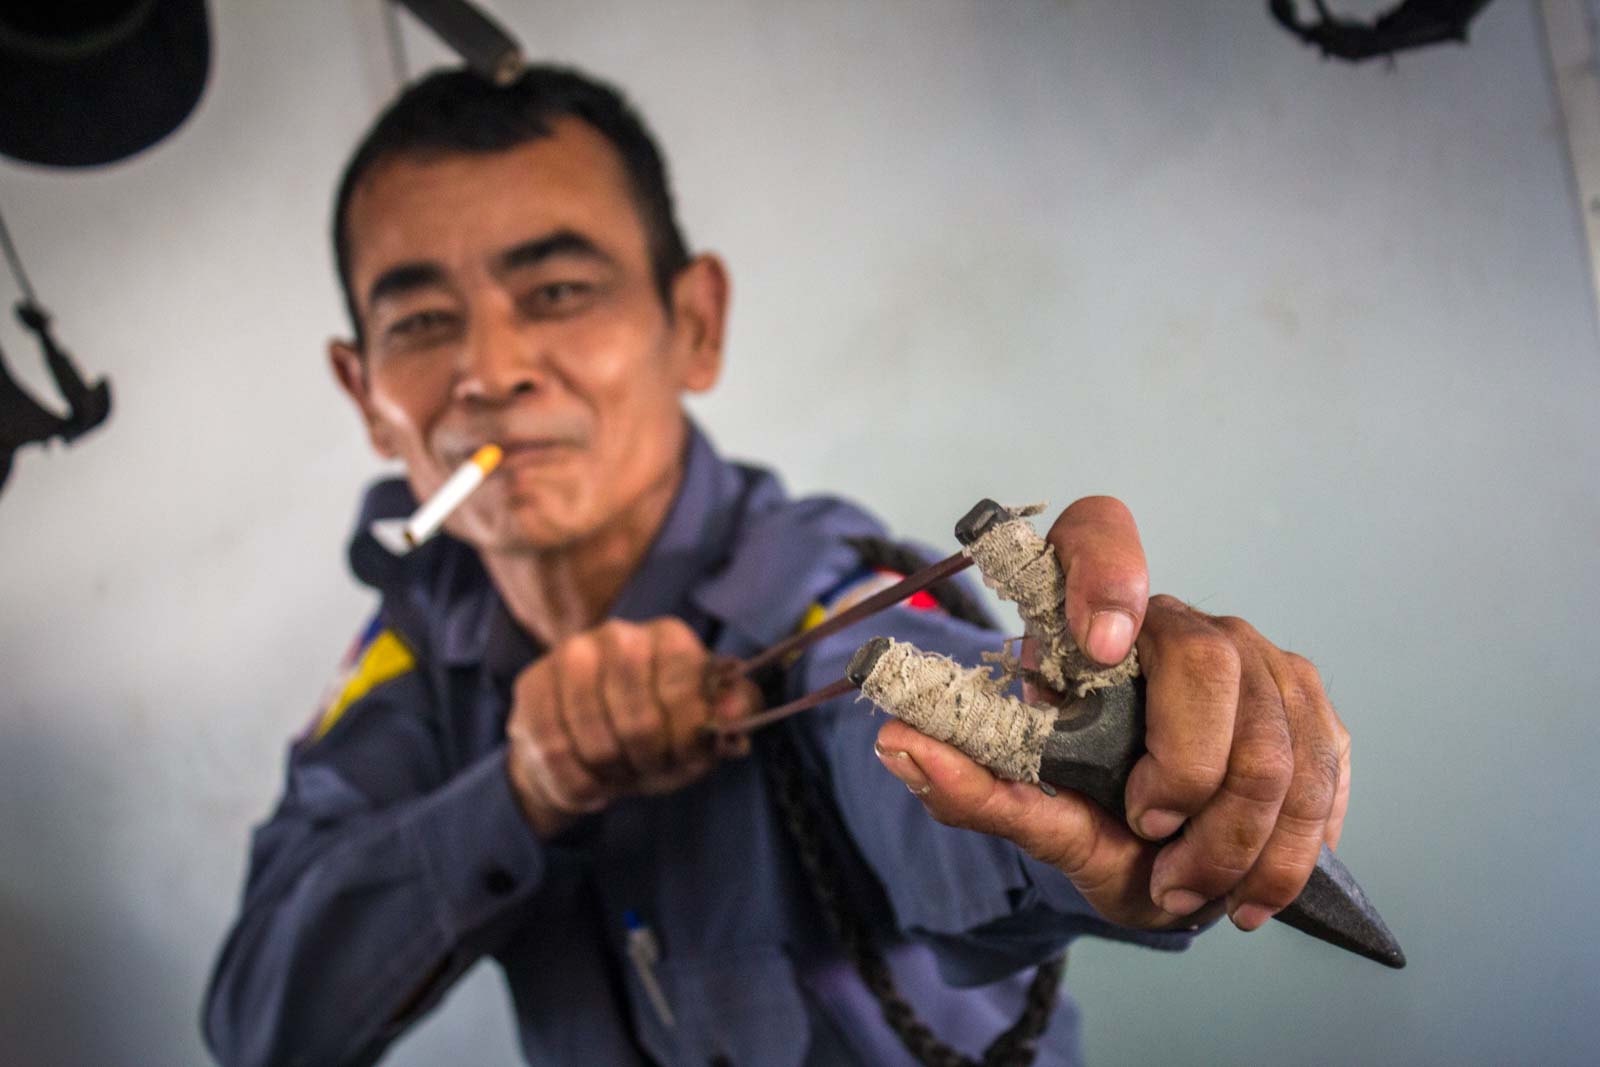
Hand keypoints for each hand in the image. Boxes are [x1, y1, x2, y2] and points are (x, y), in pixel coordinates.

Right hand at [505, 618, 760, 836]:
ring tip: (619, 774)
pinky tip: (590, 786)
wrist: (585, 750)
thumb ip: (732, 715)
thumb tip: (731, 711)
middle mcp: (619, 634)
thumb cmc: (655, 736)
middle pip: (638, 721)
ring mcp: (570, 655)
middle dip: (647, 761)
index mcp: (669, 637)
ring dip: (611, 775)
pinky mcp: (531, 683)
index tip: (685, 757)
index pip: (683, 689)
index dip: (686, 737)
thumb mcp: (702, 731)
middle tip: (648, 768)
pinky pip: (553, 751)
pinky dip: (577, 785)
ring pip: (594, 741)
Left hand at [874, 496, 1350, 930]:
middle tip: (1149, 828)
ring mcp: (1258, 659)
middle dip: (1186, 766)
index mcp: (1093, 620)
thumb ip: (966, 785)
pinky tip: (1249, 891)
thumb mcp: (1026, 813)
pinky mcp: (1311, 709)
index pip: (1098, 532)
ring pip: (1275, 736)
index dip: (1105, 570)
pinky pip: (1324, 774)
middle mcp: (1179, 622)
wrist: (1162, 861)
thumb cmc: (1088, 816)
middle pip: (1206, 658)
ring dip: (1233, 836)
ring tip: (1184, 887)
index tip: (1100, 644)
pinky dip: (1285, 852)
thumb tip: (895, 744)